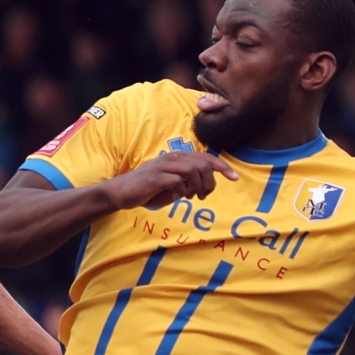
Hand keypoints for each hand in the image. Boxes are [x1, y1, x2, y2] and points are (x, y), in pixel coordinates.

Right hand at [103, 146, 237, 209]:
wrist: (120, 193)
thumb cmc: (147, 189)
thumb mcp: (171, 183)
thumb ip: (187, 181)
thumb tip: (205, 185)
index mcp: (177, 158)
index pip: (205, 157)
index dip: (223, 166)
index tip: (234, 178)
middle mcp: (171, 158)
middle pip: (203, 164)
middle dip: (210, 182)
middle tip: (204, 195)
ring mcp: (163, 167)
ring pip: (193, 171)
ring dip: (197, 186)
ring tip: (192, 196)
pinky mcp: (156, 178)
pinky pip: (178, 182)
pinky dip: (182, 191)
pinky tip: (176, 197)